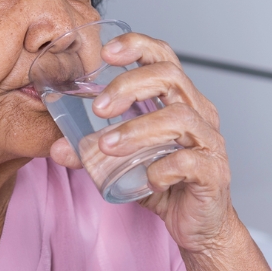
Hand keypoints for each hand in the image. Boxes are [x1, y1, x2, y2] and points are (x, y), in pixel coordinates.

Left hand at [49, 32, 235, 253]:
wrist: (200, 224)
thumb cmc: (166, 182)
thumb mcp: (123, 162)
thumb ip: (93, 152)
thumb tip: (57, 147)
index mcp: (179, 99)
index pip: (163, 57)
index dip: (137, 46)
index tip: (106, 53)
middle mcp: (199, 113)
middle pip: (170, 77)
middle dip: (129, 87)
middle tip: (98, 108)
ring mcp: (209, 141)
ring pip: (179, 118)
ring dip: (137, 130)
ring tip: (108, 146)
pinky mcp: (213, 172)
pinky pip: (189, 161)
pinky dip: (163, 168)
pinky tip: (148, 178)